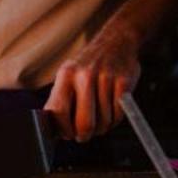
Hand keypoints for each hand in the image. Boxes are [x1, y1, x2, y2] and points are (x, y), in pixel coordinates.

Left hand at [43, 25, 140, 140]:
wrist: (116, 42)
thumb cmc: (88, 66)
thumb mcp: (68, 76)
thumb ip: (60, 100)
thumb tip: (53, 130)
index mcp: (66, 75)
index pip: (58, 112)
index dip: (63, 130)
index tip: (67, 134)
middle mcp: (85, 75)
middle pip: (84, 123)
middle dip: (84, 135)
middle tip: (84, 135)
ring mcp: (106, 78)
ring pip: (103, 122)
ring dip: (102, 126)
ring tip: (99, 116)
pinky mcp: (124, 82)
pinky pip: (118, 115)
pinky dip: (115, 119)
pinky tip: (111, 111)